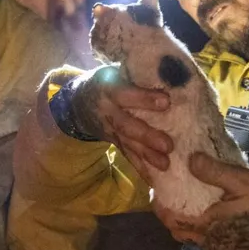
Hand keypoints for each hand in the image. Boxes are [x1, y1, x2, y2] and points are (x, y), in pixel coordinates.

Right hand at [69, 66, 172, 182]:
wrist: (77, 102)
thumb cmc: (106, 81)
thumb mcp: (114, 70)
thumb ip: (137, 72)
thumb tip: (172, 71)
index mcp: (108, 88)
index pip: (126, 93)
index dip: (144, 98)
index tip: (166, 102)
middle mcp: (107, 111)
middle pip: (126, 125)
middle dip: (147, 136)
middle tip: (168, 145)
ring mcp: (109, 130)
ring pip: (127, 143)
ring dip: (146, 156)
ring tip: (165, 165)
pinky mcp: (113, 142)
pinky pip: (127, 156)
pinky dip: (140, 168)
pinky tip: (154, 179)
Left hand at [156, 152, 248, 249]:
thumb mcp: (244, 181)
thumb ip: (215, 171)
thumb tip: (189, 159)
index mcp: (209, 226)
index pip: (171, 220)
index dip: (159, 206)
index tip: (156, 190)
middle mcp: (211, 244)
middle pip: (179, 232)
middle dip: (170, 216)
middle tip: (169, 196)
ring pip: (194, 239)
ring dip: (186, 224)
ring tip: (188, 202)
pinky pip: (209, 243)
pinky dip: (201, 229)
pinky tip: (211, 214)